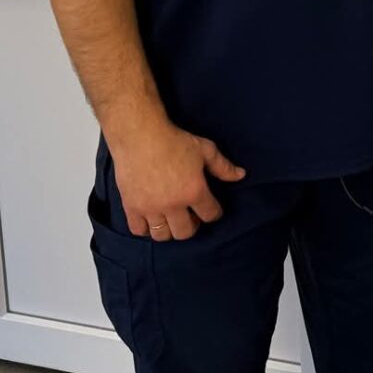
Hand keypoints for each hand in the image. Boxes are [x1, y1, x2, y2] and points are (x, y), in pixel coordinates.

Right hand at [108, 115, 244, 241]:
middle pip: (185, 232)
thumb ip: (223, 166)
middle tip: (191, 215)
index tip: (211, 209)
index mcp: (194, 191)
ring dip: (169, 230)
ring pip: (162, 235)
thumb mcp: (205, 150)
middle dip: (192, 226)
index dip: (214, 213)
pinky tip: (151, 218)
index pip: (211, 215)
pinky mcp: (131, 207)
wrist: (140, 136)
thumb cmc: (174, 141)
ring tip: (171, 218)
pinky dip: (146, 229)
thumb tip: (241, 175)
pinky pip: (138, 231)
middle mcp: (173, 205)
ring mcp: (150, 208)